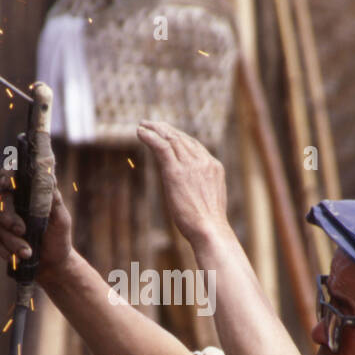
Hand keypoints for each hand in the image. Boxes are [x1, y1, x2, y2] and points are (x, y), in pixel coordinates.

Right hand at [0, 174, 74, 284]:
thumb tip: (49, 179)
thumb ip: (54, 200)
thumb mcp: (61, 220)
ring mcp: (3, 220)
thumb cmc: (59, 238)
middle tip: (22, 230)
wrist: (53, 265)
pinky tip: (18, 258)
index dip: (7, 176)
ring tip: (28, 253)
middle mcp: (14, 204)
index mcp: (29, 195)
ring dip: (11, 241)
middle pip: (0, 200)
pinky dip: (4, 250)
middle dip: (9, 217)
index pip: (14, 178)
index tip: (6, 182)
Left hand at [137, 120, 228, 241]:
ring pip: (171, 139)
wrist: (210, 229)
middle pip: (182, 139)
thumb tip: (190, 193)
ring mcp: (191, 165)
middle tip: (152, 124)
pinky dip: (150, 137)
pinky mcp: (176, 171)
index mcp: (214, 167)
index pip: (195, 146)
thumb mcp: (208, 201)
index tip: (168, 135)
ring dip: (156, 130)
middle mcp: (204, 161)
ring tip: (143, 126)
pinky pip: (161, 147)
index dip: (179, 138)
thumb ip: (200, 189)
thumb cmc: (208, 225)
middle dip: (166, 130)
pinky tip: (140, 133)